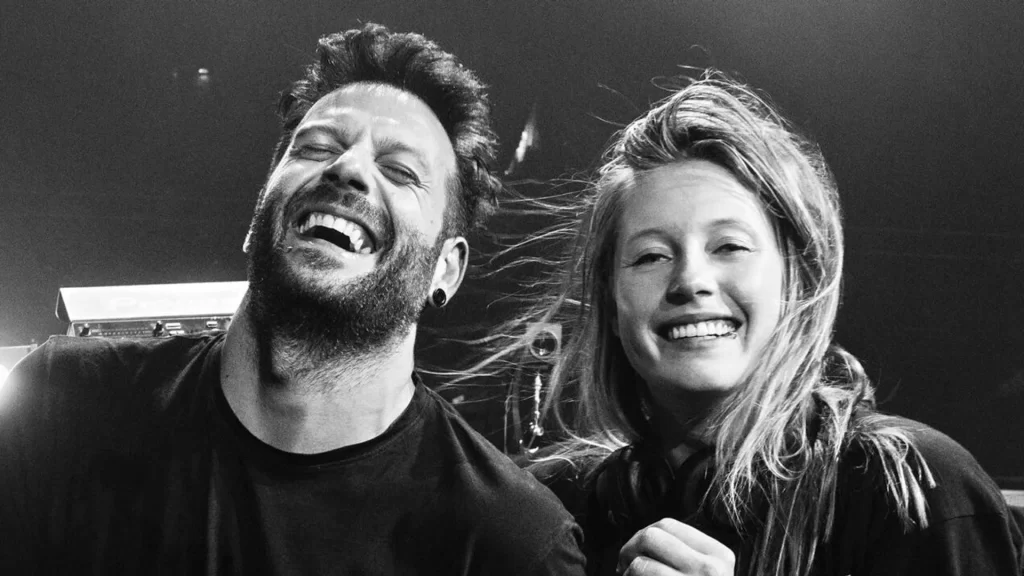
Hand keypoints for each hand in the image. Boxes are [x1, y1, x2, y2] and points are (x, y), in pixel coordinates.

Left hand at [617, 518, 734, 575]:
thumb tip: (644, 536)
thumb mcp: (703, 572)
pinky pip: (641, 572)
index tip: (634, 554)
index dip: (643, 535)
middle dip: (630, 548)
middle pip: (652, 535)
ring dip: (628, 570)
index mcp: (720, 555)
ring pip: (642, 559)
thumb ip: (684, 553)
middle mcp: (712, 568)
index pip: (668, 525)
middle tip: (623, 566)